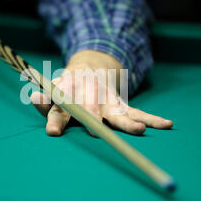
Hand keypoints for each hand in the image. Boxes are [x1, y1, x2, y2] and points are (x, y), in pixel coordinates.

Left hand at [30, 50, 172, 135]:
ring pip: (118, 114)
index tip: (53, 132)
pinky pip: (138, 112)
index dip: (56, 121)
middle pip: (92, 110)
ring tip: (139, 130)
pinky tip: (167, 124)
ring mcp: (108, 102)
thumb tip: (33, 97)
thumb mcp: (55, 92)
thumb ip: (45, 101)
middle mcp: (90, 99)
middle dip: (94, 120)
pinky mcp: (121, 105)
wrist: (89, 67)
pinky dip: (153, 118)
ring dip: (129, 122)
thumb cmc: (68, 88)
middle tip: (96, 132)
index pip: (61, 110)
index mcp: (69, 96)